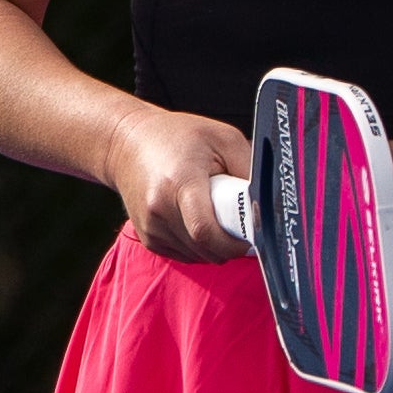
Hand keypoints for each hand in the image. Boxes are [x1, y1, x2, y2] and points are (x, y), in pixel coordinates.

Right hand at [103, 105, 252, 261]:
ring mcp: (150, 228)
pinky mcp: (148, 239)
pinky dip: (200, 246)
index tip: (253, 233)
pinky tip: (200, 219)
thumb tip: (266, 202)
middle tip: (240, 220)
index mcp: (180, 182)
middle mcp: (159, 210)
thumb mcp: (222, 138)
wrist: (126, 143)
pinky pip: (186, 255)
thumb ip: (248, 168)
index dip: (235, 241)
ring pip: (198, 256)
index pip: (206, 232)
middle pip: (206, 248)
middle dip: (230, 243)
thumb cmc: (178, 136)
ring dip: (216, 245)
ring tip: (217, 212)